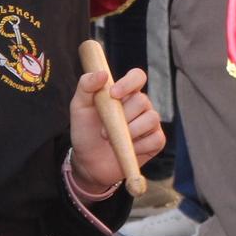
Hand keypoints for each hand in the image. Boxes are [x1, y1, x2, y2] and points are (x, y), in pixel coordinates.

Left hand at [67, 66, 163, 195]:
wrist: (88, 162)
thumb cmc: (85, 131)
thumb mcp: (79, 107)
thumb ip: (86, 86)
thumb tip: (102, 73)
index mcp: (124, 92)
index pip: (137, 77)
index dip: (129, 83)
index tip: (114, 94)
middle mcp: (140, 105)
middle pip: (142, 100)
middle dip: (122, 117)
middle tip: (103, 131)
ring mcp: (149, 123)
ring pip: (151, 118)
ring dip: (130, 131)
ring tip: (112, 140)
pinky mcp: (156, 141)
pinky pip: (156, 139)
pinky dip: (139, 146)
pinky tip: (127, 149)